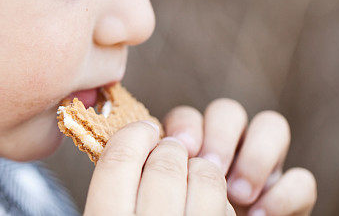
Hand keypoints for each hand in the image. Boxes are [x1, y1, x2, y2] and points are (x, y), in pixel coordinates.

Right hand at [84, 120, 234, 214]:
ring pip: (206, 177)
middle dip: (170, 148)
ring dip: (201, 167)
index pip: (118, 162)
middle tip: (169, 151)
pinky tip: (204, 208)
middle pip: (165, 165)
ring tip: (191, 176)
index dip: (132, 136)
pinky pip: (225, 205)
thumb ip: (112, 188)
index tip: (144, 130)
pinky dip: (218, 198)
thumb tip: (126, 136)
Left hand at [163, 99, 316, 215]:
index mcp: (192, 150)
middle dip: (220, 135)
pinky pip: (302, 178)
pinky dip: (284, 194)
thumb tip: (155, 149)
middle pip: (228, 111)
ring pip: (272, 124)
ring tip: (239, 194)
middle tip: (213, 168)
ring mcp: (264, 168)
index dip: (186, 125)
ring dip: (257, 154)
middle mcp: (229, 149)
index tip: (182, 149)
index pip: (188, 117)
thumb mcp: (171, 199)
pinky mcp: (292, 194)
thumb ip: (165, 173)